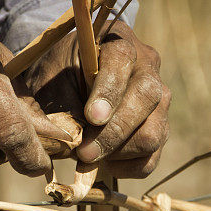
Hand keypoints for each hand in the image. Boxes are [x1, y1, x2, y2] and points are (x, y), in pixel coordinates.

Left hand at [24, 21, 169, 177]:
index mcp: (118, 42)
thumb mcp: (51, 79)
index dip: (109, 92)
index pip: (122, 61)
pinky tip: (103, 163)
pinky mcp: (159, 128)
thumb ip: (63, 103)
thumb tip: (75, 142)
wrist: (68, 79)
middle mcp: (147, 67)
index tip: (92, 116)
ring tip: (88, 157)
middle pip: (147, 98)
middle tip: (84, 153)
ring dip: (119, 152)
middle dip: (114, 132)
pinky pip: (151, 158)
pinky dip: (126, 167)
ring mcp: (159, 100)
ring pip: (153, 133)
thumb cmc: (58, 74)